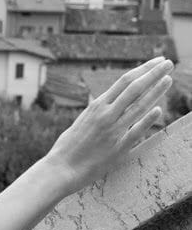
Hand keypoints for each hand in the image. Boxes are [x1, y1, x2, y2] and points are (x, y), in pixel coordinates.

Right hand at [46, 57, 172, 193]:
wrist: (61, 168)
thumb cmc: (69, 146)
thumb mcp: (83, 121)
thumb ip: (97, 111)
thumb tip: (105, 101)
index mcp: (97, 106)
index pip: (125, 81)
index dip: (143, 69)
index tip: (157, 61)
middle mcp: (105, 114)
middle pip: (134, 88)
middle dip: (153, 74)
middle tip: (168, 63)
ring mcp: (112, 131)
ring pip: (138, 106)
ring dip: (156, 92)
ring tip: (169, 79)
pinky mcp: (117, 149)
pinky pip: (135, 132)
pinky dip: (147, 120)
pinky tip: (158, 110)